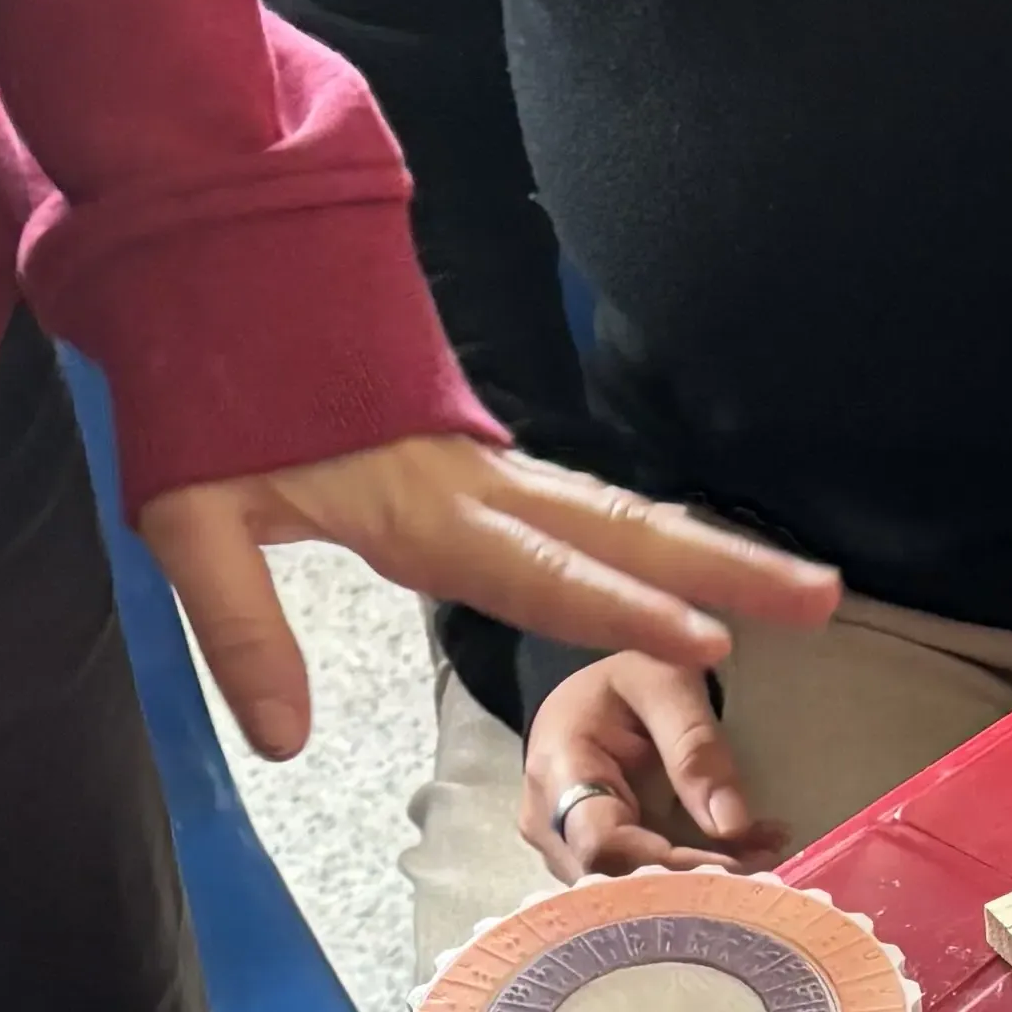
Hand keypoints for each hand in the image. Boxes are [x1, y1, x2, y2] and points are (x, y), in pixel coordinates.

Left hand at [136, 441, 835, 760]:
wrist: (210, 270)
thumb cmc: (201, 394)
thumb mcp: (189, 513)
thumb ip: (240, 626)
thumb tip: (283, 741)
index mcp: (421, 506)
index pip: (542, 569)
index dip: (623, 611)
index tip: (704, 642)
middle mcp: (478, 486)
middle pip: (621, 533)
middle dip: (726, 570)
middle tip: (822, 601)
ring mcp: (489, 472)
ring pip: (622, 514)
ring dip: (715, 552)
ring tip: (807, 589)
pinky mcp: (482, 468)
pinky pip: (590, 507)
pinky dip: (660, 536)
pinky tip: (704, 564)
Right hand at [527, 651, 783, 871]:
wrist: (598, 692)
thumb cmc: (628, 677)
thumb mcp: (668, 683)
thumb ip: (696, 746)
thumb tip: (730, 826)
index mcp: (558, 769)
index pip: (604, 846)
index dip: (669, 867)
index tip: (733, 865)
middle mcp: (546, 822)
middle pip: (615, 880)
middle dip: (692, 883)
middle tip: (764, 865)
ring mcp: (561, 848)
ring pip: (628, 892)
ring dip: (698, 883)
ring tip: (762, 853)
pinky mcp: (584, 862)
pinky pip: (636, 884)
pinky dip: (692, 877)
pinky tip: (742, 855)